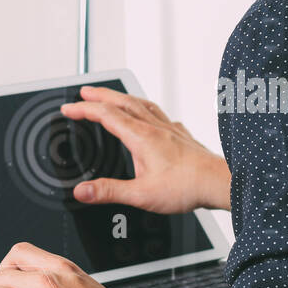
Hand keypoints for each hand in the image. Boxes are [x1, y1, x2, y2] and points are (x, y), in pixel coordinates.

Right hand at [61, 85, 230, 212]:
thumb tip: (82, 191)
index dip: (83, 110)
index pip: (106, 115)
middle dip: (99, 95)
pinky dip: (145, 108)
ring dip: (121, 97)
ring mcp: (169, 129)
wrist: (219, 182)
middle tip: (84, 92)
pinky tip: (148, 115)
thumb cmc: (187, 187)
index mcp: (141, 137)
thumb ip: (108, 192)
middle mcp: (155, 128)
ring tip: (111, 96)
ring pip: (141, 104)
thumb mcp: (140, 195)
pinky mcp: (180, 135)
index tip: (68, 108)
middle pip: (122, 102)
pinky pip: (158, 113)